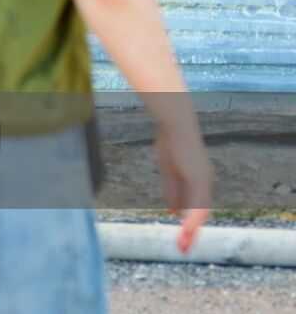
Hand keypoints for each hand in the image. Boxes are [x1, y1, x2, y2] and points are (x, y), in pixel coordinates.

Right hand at [153, 123, 211, 253]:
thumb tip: (173, 211)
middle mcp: (204, 183)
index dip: (190, 222)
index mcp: (198, 180)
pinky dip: (192, 219)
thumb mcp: (168, 172)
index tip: (183, 236)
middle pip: (200, 212)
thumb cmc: (170, 142)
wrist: (176, 126)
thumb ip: (172, 192)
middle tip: (184, 246)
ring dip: (192, 230)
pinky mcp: (199, 180)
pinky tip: (187, 230)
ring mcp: (203, 182)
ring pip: (200, 212)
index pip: (196, 207)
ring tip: (185, 244)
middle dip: (192, 231)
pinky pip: (196, 204)